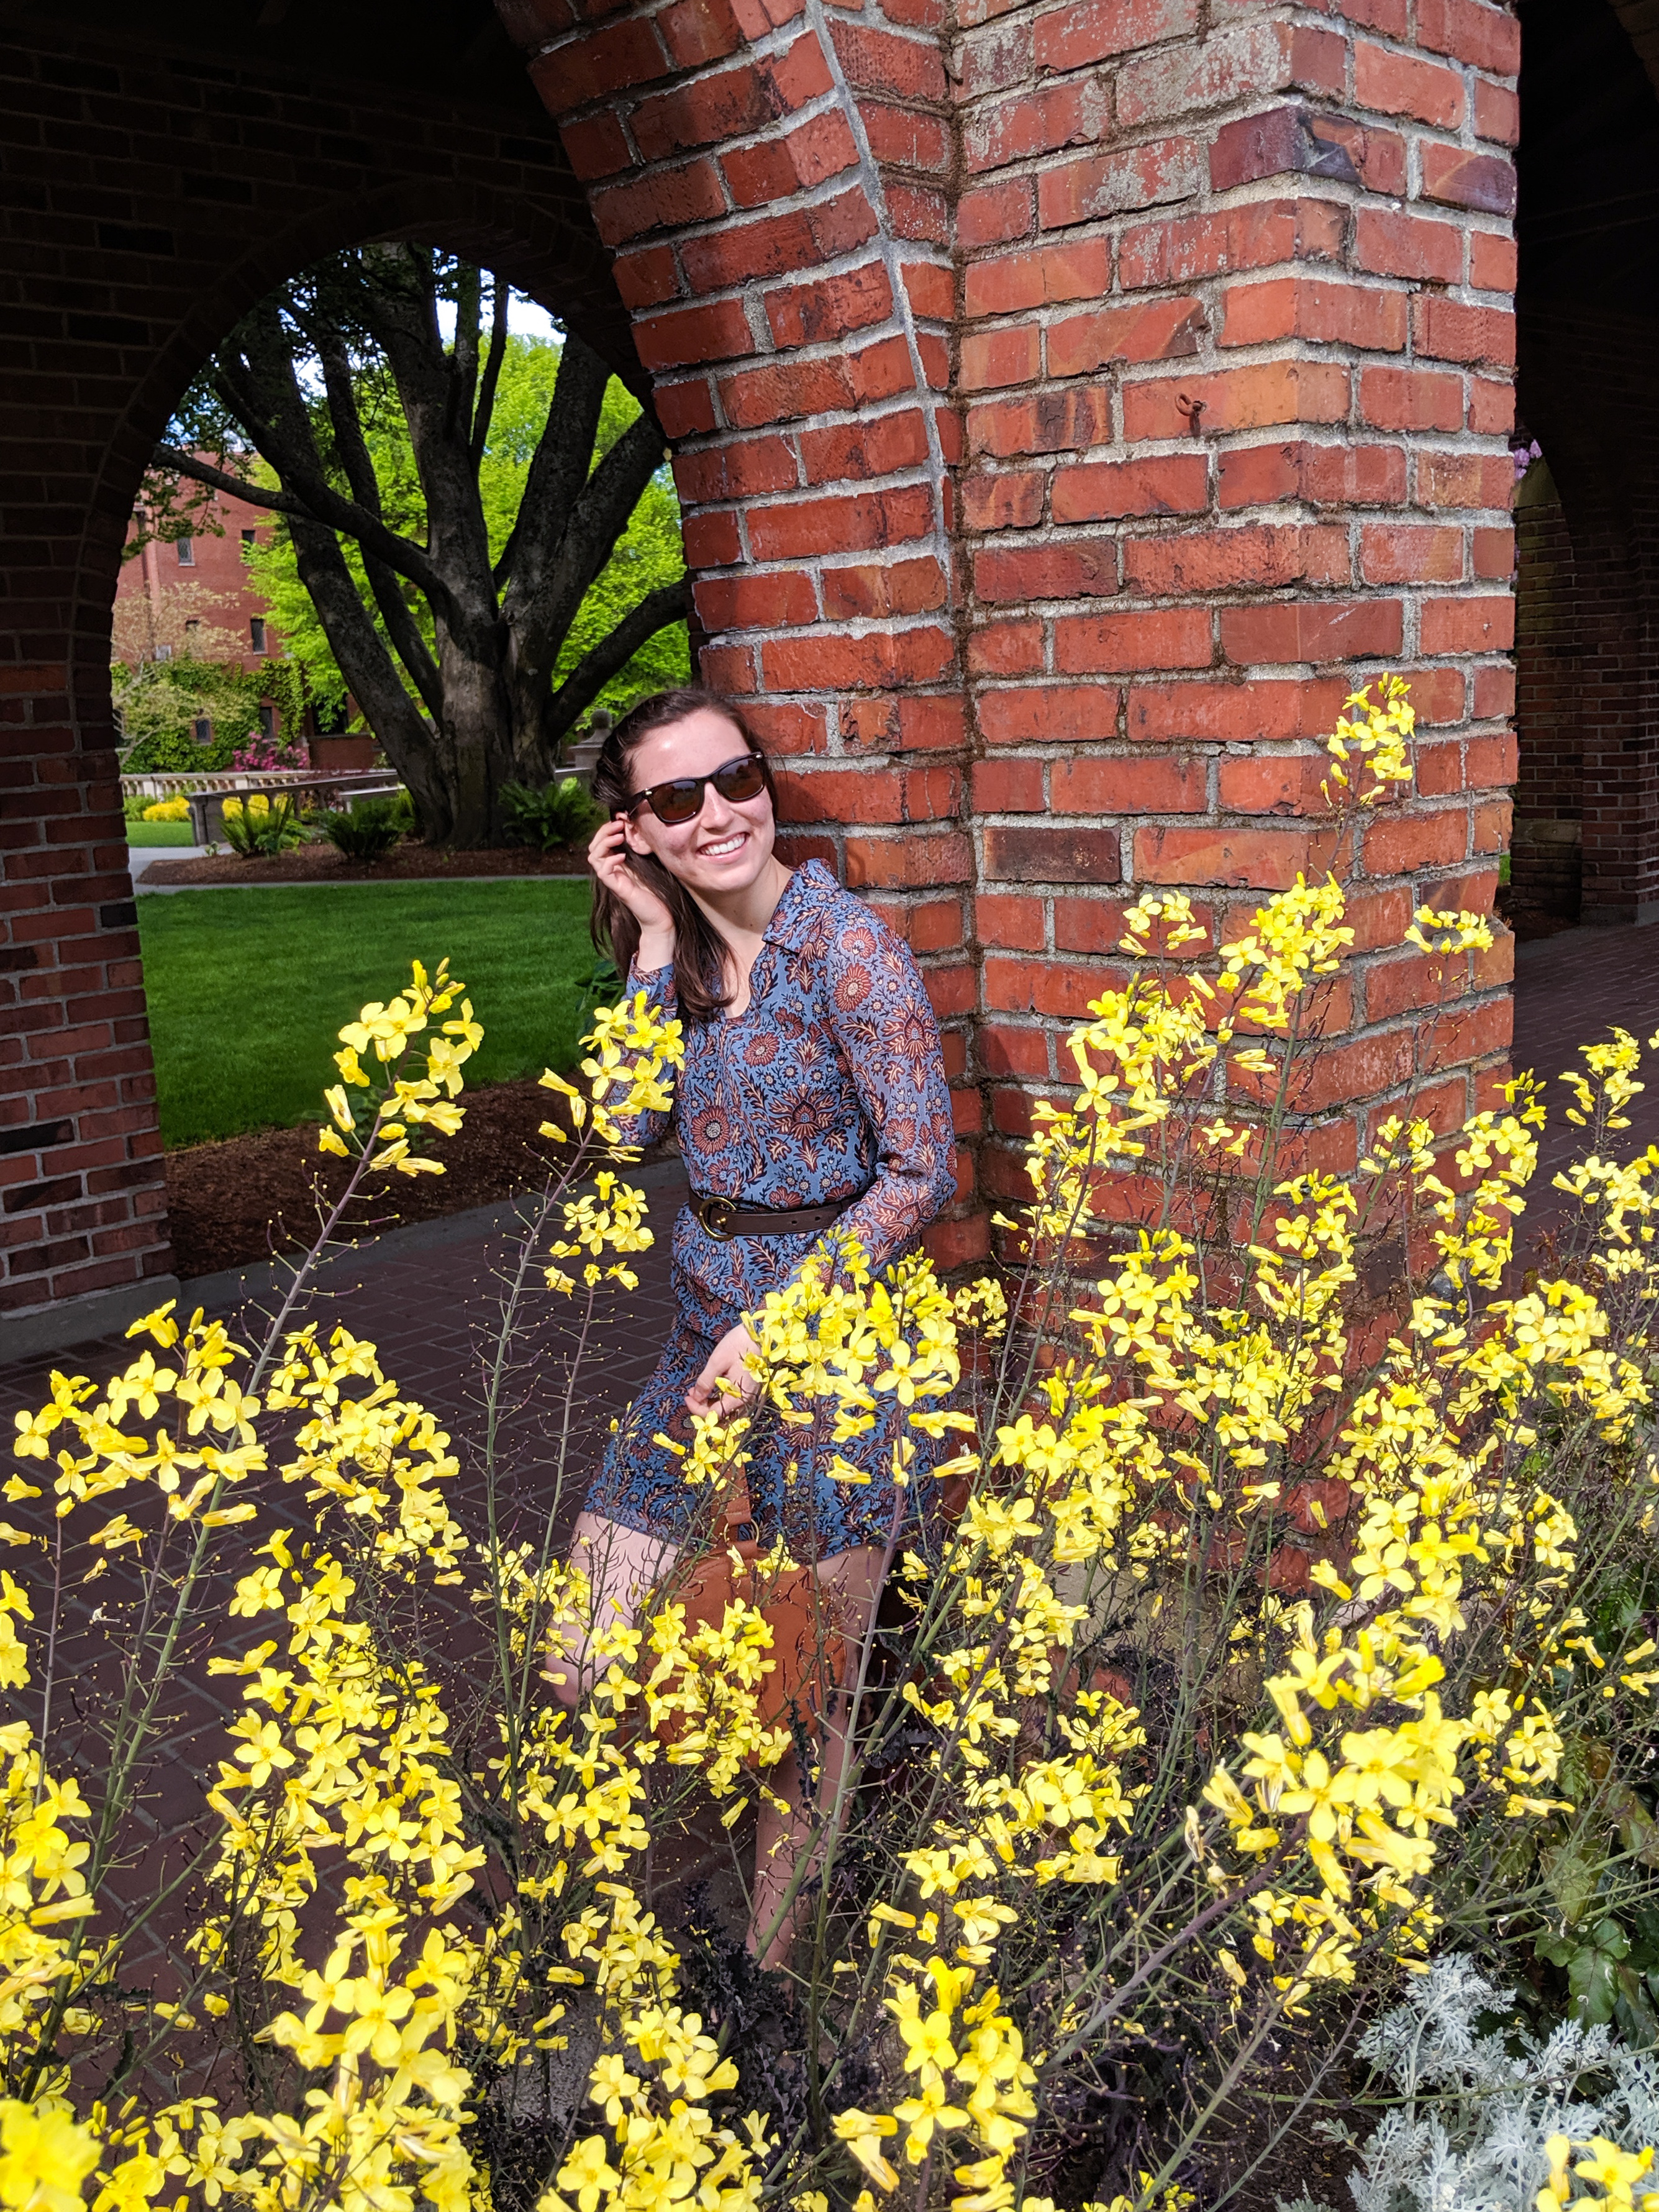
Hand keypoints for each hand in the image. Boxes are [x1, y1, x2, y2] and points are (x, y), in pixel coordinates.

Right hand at [589, 816, 674, 954]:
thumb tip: (642, 829)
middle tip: (618, 824)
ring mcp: (613, 880)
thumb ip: (642, 850)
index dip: (606, 829)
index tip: (621, 820)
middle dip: (603, 832)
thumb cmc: (658, 892)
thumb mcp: (650, 864)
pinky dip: (610, 860)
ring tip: (620, 836)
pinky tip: (622, 855)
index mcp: (617, 864)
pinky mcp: (618, 889)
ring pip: (594, 857)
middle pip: (593, 847)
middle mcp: (612, 871)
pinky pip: (604, 872)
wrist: (661, 918)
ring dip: (605, 843)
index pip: (601, 843)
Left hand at [686, 1324, 760, 1415]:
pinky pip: (732, 1398)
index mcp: (738, 1396)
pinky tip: (710, 1385)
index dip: (698, 1409)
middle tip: (690, 1394)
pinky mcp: (748, 1387)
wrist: (761, 1333)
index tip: (687, 1397)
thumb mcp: (717, 1362)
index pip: (715, 1413)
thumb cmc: (739, 1345)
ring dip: (710, 1401)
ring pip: (726, 1406)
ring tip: (696, 1390)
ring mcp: (748, 1393)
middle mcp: (745, 1399)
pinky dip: (719, 1395)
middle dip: (703, 1406)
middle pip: (721, 1412)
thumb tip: (696, 1397)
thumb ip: (705, 1382)